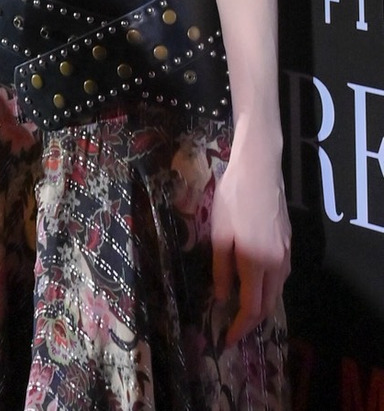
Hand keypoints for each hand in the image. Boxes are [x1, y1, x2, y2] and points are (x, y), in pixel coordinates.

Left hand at [210, 152, 290, 345]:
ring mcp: (286, 254)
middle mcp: (277, 264)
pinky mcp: (289, 243)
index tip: (227, 340)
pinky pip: (280, 276)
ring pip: (276, 292)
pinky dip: (268, 289)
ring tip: (241, 311)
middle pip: (268, 305)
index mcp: (257, 264)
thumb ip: (221, 269)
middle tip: (233, 330)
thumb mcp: (219, 233)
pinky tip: (255, 285)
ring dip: (260, 305)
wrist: (260, 169)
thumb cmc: (234, 198)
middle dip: (251, 322)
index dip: (240, 327)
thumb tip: (223, 298)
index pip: (252, 308)